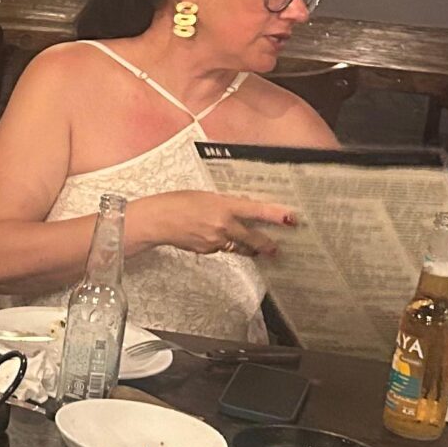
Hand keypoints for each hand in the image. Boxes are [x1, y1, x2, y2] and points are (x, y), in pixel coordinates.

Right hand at [131, 191, 298, 258]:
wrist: (157, 220)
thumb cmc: (177, 202)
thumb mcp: (206, 196)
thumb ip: (226, 204)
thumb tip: (241, 212)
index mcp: (224, 206)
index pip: (256, 211)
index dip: (275, 215)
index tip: (290, 218)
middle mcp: (223, 225)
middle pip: (254, 239)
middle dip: (267, 244)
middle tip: (276, 248)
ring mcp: (216, 241)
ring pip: (239, 246)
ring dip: (248, 246)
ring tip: (256, 248)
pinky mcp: (208, 251)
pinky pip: (222, 249)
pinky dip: (224, 244)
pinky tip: (214, 237)